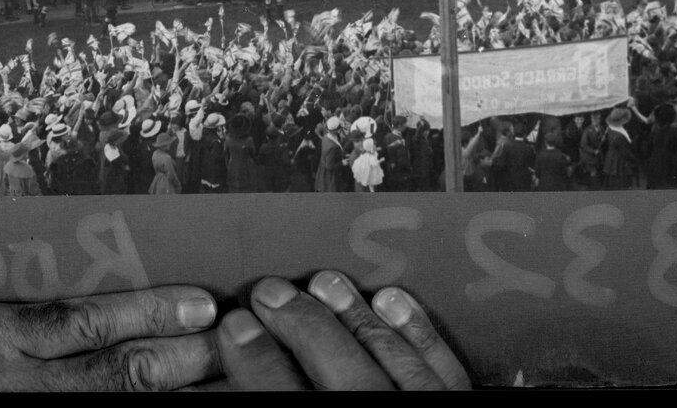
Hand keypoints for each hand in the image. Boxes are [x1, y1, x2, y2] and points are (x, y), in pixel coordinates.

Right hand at [0, 286, 219, 391]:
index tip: (203, 303)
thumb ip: (21, 322)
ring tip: (216, 379)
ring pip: (105, 407)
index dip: (154, 311)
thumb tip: (92, 316)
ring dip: (165, 392)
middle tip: (232, 342)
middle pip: (113, 372)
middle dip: (181, 359)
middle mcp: (7, 383)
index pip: (90, 321)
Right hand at [208, 272, 470, 389]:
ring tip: (323, 282)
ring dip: (355, 316)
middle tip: (268, 290)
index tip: (232, 326)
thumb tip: (242, 368)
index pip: (288, 401)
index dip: (256, 363)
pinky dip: (419, 333)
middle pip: (341, 373)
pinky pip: (444, 369)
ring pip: (392, 360)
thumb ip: (278, 404)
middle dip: (301, 325)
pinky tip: (393, 301)